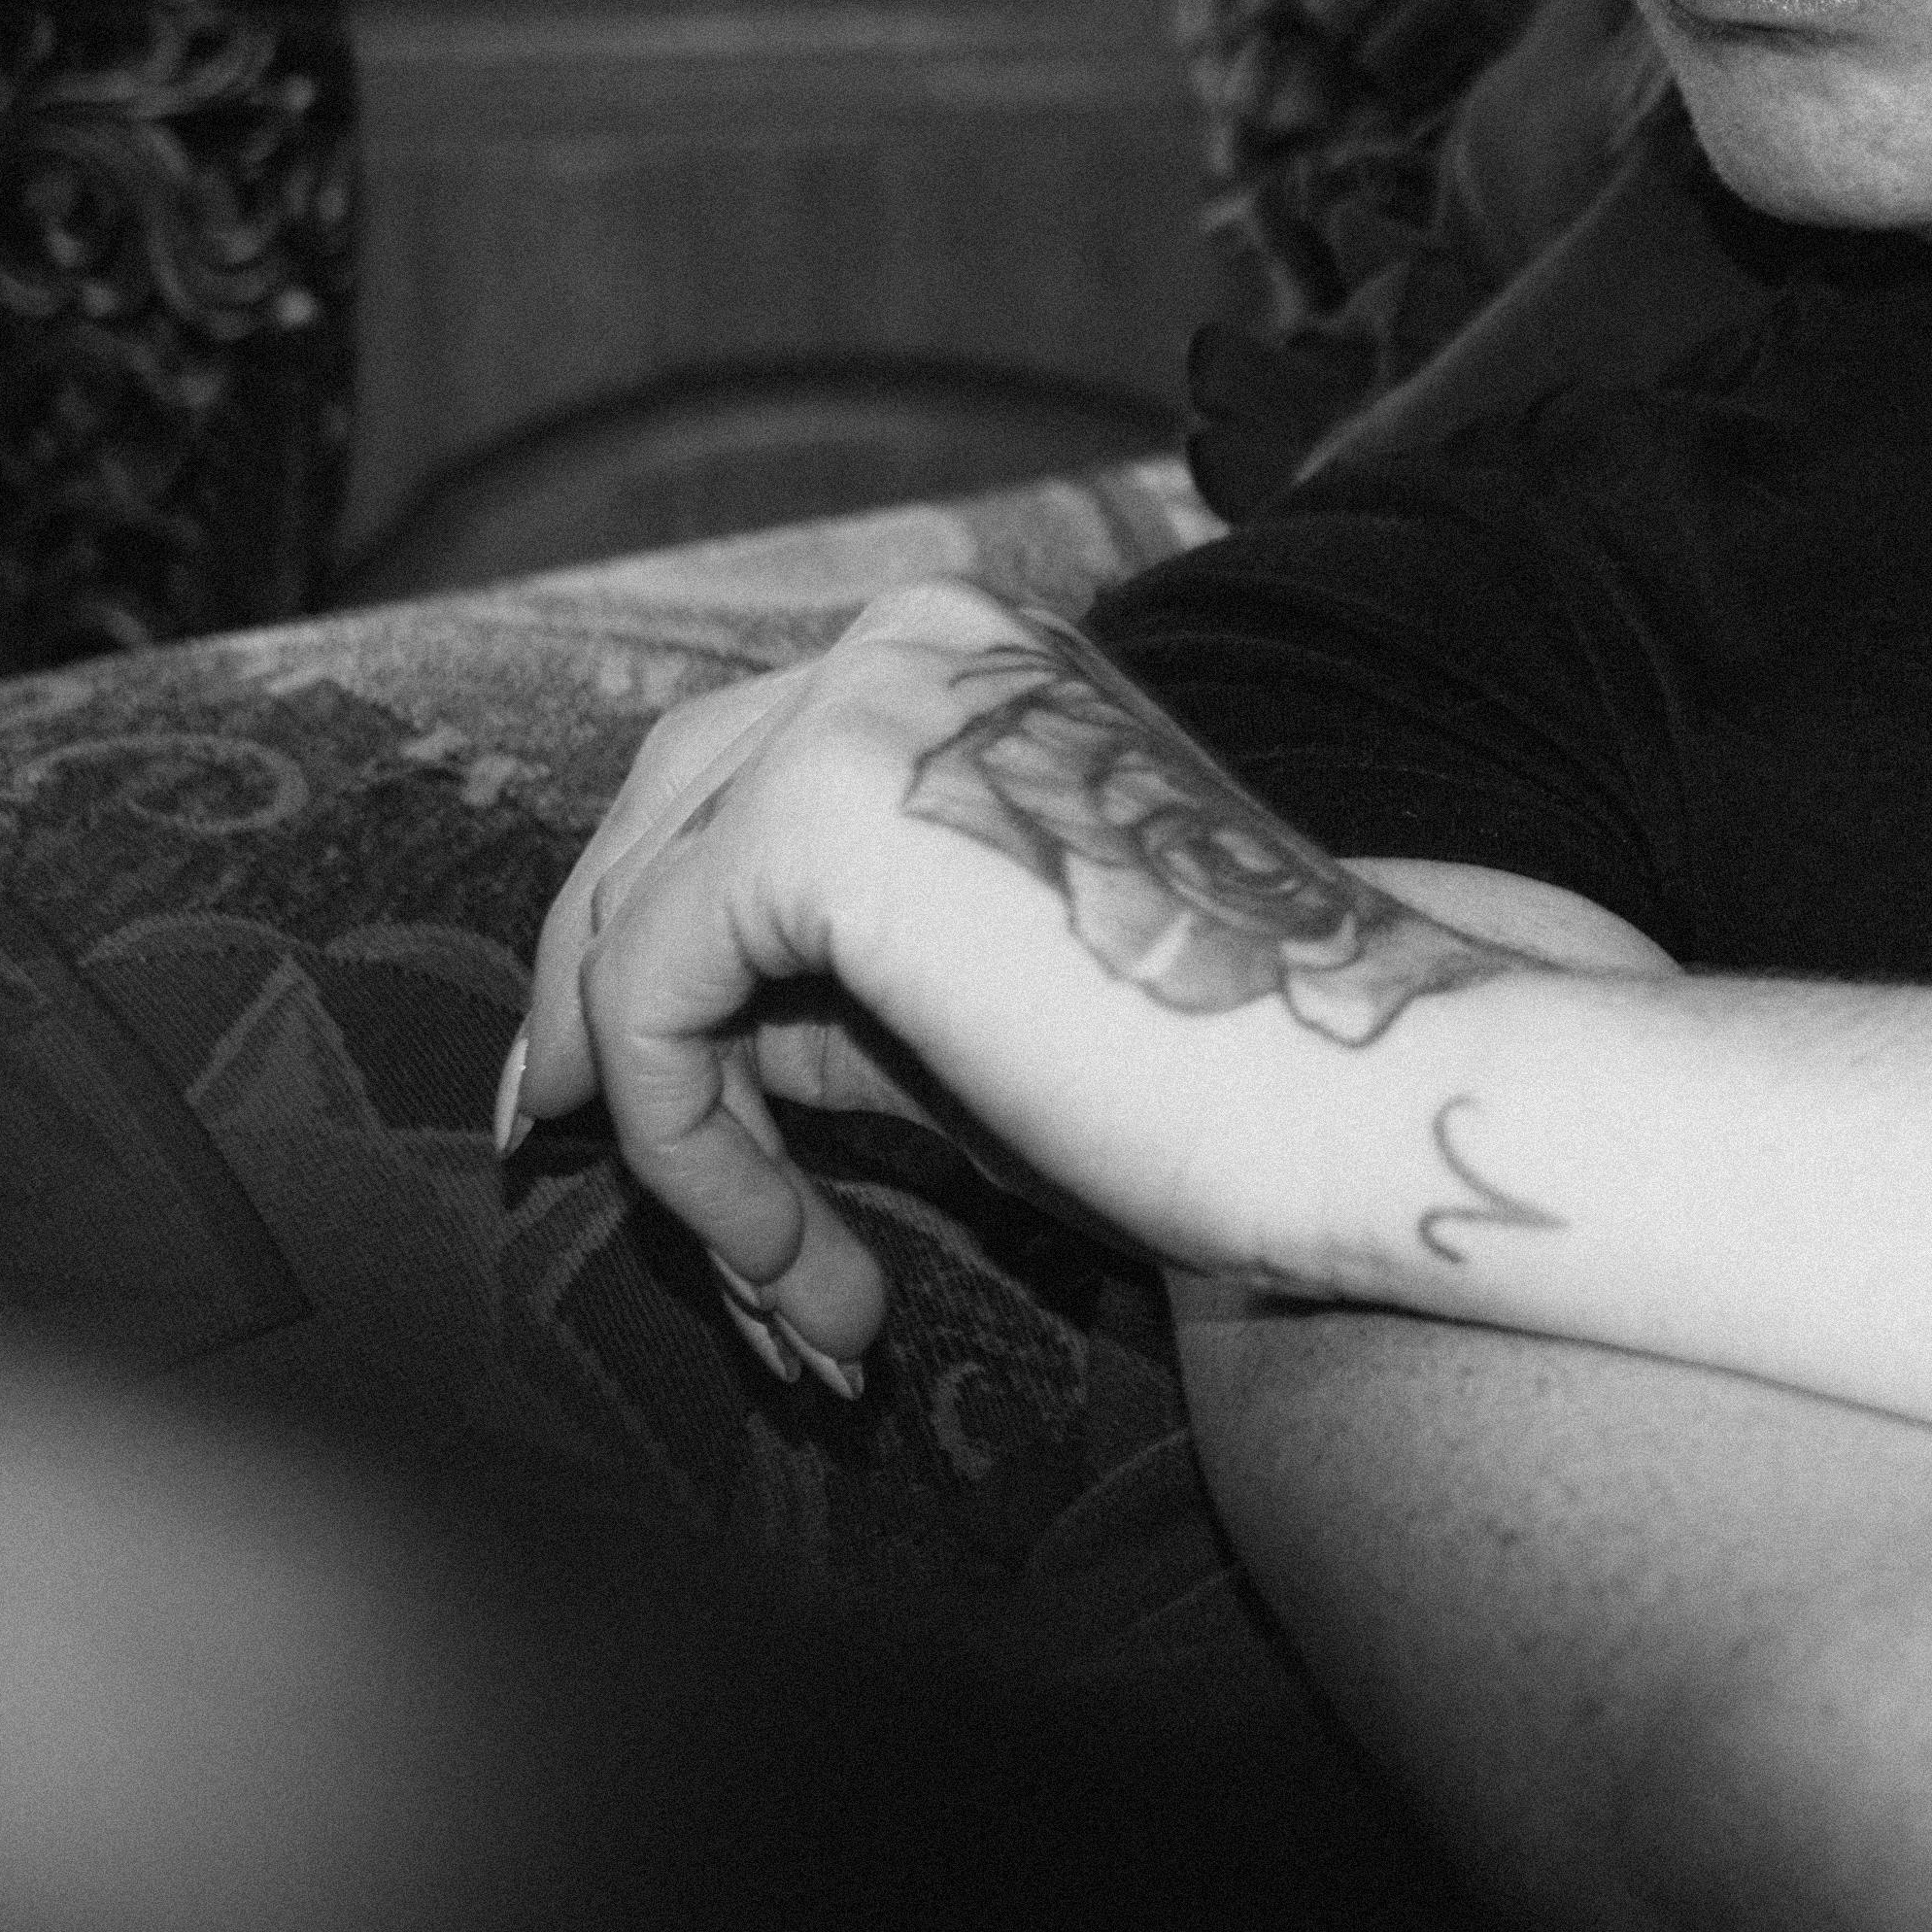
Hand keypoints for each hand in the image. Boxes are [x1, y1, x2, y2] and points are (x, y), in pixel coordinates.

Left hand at [504, 581, 1534, 1390]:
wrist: (1364, 1101)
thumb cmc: (1205, 1080)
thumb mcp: (964, 1014)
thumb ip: (814, 992)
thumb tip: (628, 1040)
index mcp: (968, 657)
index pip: (725, 785)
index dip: (628, 950)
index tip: (589, 1113)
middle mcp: (912, 640)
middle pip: (648, 825)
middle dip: (598, 1019)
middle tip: (568, 1171)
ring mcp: (865, 704)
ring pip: (634, 921)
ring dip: (673, 1131)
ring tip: (791, 1291)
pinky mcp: (822, 812)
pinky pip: (649, 994)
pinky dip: (685, 1147)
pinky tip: (791, 1254)